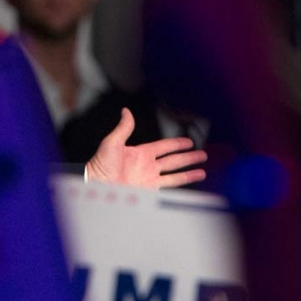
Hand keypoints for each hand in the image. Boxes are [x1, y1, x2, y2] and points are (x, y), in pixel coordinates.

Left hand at [86, 108, 207, 188]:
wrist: (98, 184)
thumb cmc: (101, 164)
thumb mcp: (112, 142)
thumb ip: (123, 128)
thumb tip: (126, 111)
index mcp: (140, 152)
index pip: (163, 147)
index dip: (176, 144)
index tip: (189, 142)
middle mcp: (147, 165)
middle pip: (173, 160)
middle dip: (188, 157)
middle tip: (202, 154)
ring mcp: (149, 177)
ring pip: (175, 173)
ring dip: (189, 171)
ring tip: (203, 170)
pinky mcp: (150, 189)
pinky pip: (170, 186)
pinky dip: (183, 184)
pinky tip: (191, 182)